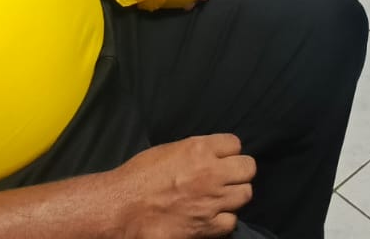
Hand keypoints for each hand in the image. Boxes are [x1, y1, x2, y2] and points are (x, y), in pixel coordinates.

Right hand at [107, 134, 256, 237]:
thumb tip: (210, 154)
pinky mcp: (206, 226)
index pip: (235, 144)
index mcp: (200, 149)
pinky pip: (231, 222)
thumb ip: (195, 151)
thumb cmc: (137, 178)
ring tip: (219, 198)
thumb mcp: (168, 151)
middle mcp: (211, 173)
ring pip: (245, 194)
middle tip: (226, 178)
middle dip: (238, 172)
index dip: (227, 152)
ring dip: (234, 195)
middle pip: (248, 168)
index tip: (220, 158)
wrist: (121, 209)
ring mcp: (212, 201)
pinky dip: (223, 221)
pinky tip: (210, 217)